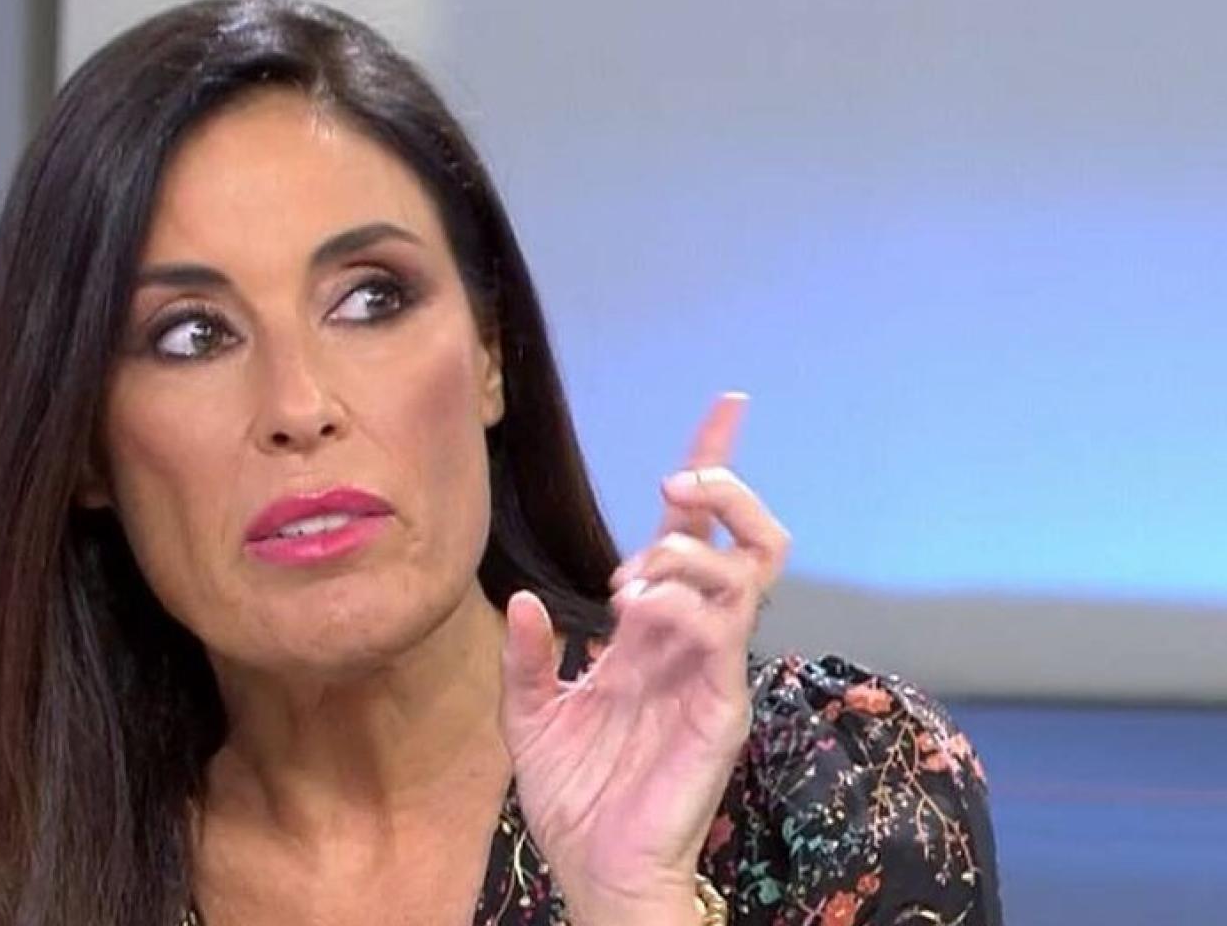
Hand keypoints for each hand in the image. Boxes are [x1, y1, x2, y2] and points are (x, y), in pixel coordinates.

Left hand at [499, 392, 789, 924]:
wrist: (594, 869)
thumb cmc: (573, 797)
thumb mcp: (529, 715)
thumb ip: (530, 655)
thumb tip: (527, 599)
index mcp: (649, 631)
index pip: (689, 534)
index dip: (707, 468)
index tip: (728, 405)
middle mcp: (689, 638)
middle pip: (743, 537)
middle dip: (722, 488)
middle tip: (675, 484)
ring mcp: (712, 667)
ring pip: (747, 570)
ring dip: (694, 548)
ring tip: (633, 574)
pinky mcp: (721, 701)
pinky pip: (726, 629)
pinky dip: (688, 599)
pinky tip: (638, 609)